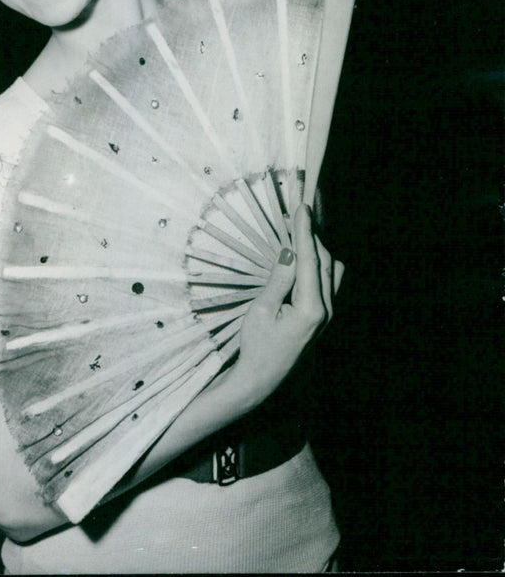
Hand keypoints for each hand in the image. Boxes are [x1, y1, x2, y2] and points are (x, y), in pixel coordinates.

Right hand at [235, 203, 343, 407]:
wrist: (262, 381)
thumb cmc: (257, 346)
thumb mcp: (261, 310)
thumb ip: (279, 279)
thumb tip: (291, 250)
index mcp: (311, 309)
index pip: (309, 260)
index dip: (304, 231)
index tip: (301, 208)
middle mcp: (327, 312)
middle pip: (325, 262)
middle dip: (311, 236)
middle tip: (294, 216)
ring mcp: (329, 317)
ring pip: (331, 272)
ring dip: (316, 251)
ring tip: (297, 235)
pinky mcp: (324, 319)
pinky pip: (328, 283)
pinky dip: (317, 265)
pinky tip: (302, 259)